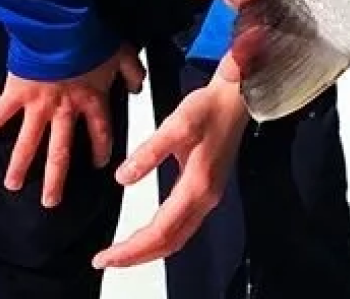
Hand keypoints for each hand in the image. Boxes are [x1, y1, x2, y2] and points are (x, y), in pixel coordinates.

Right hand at [0, 46, 145, 206]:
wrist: (64, 26)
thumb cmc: (94, 38)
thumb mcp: (124, 54)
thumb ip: (133, 72)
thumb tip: (139, 87)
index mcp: (93, 101)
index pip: (100, 133)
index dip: (100, 150)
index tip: (98, 165)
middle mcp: (66, 110)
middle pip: (61, 151)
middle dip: (56, 179)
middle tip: (51, 201)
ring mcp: (39, 105)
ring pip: (28, 143)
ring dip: (21, 166)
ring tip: (14, 185)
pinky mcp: (16, 93)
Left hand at [93, 73, 248, 268]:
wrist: (236, 99)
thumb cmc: (209, 108)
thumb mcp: (176, 125)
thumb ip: (149, 152)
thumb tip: (123, 178)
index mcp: (197, 185)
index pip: (160, 230)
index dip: (131, 249)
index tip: (104, 257)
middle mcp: (206, 196)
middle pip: (170, 241)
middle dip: (137, 257)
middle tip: (106, 261)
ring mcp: (209, 194)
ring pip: (178, 237)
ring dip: (150, 250)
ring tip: (122, 253)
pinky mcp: (208, 188)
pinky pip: (184, 226)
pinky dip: (163, 237)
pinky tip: (149, 234)